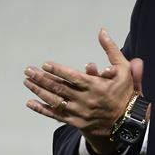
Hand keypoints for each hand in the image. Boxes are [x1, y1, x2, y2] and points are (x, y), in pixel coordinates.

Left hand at [24, 29, 143, 154]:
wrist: (127, 121)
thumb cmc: (124, 92)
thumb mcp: (123, 69)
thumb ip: (112, 50)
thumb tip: (102, 32)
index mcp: (96, 86)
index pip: (73, 77)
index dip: (58, 71)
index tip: (45, 64)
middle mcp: (85, 100)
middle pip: (60, 88)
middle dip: (42, 79)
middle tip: (29, 71)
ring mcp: (79, 112)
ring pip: (55, 101)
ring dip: (39, 91)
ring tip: (27, 82)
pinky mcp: (75, 122)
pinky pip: (55, 116)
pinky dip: (42, 109)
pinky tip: (30, 102)